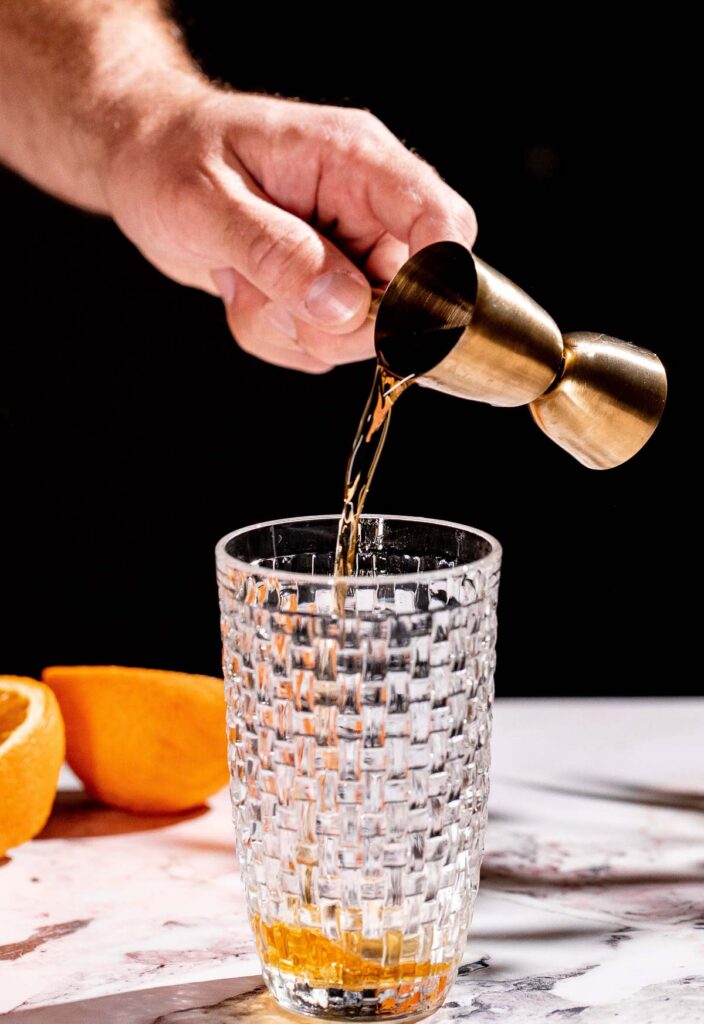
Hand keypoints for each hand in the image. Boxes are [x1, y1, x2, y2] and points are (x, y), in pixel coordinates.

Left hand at [105, 88, 477, 372]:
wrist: (142, 165)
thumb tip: (345, 304)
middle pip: (408, 299)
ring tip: (243, 277)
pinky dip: (275, 336)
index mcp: (354, 162)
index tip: (390, 317)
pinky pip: (322, 348)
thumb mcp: (204, 200)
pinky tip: (245, 290)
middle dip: (337, 321)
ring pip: (359, 335)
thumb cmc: (168, 157)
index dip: (436, 279)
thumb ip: (275, 251)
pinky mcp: (327, 295)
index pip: (440, 221)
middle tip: (269, 291)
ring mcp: (350, 256)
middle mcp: (364, 211)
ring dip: (292, 327)